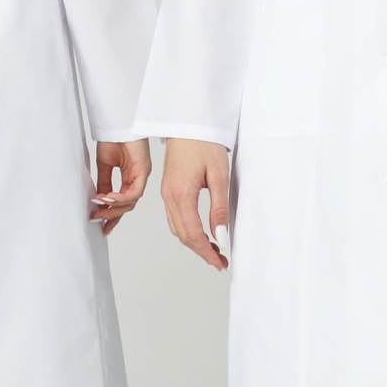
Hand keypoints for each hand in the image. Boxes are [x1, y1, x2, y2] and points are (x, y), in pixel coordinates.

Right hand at [92, 139, 150, 234]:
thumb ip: (104, 184)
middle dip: (111, 215)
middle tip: (97, 219)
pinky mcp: (144, 171)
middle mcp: (137, 179)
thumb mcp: (105, 166)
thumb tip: (99, 201)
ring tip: (99, 207)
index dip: (112, 216)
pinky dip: (120, 197)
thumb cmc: (113, 139)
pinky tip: (108, 198)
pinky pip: (134, 192)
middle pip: (127, 206)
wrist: (117, 124)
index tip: (102, 227)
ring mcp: (142, 176)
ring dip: (114, 207)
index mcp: (129, 178)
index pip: (123, 203)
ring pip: (131, 202)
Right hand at [162, 138, 230, 271]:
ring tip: (214, 250)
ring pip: (177, 228)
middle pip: (182, 235)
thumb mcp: (219, 176)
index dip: (207, 253)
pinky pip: (174, 218)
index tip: (219, 264)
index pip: (193, 234)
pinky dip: (187, 230)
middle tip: (220, 262)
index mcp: (181, 194)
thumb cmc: (204, 144)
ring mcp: (165, 194)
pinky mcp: (168, 190)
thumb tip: (221, 236)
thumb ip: (219, 208)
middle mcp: (169, 197)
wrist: (188, 123)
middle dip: (201, 252)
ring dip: (194, 242)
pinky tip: (200, 233)